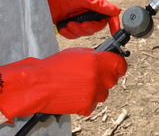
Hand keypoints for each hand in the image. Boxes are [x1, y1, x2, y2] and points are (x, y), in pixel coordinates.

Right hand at [0, 48, 126, 121]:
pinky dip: (86, 102)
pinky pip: (93, 104)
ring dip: (95, 91)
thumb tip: (104, 59)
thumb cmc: (53, 68)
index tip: (117, 67)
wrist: (38, 85)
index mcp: (97, 60)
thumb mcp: (76, 53)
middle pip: (113, 80)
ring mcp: (93, 92)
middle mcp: (98, 76)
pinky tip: (74, 95)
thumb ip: (94, 56)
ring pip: (103, 93)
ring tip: (79, 86)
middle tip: (92, 77)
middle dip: (105, 78)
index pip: (120, 64)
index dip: (119, 66)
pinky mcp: (87, 105)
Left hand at [44, 0, 120, 38]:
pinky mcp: (71, 26)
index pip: (108, 15)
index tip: (115, 32)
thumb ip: (99, 5)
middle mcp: (89, 12)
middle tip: (80, 24)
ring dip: (76, 30)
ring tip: (68, 24)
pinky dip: (69, 33)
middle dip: (88, 27)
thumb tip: (116, 10)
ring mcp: (80, 19)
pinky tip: (63, 27)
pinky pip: (75, 35)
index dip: (114, 24)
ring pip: (85, 32)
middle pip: (97, 27)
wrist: (43, 2)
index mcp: (94, 4)